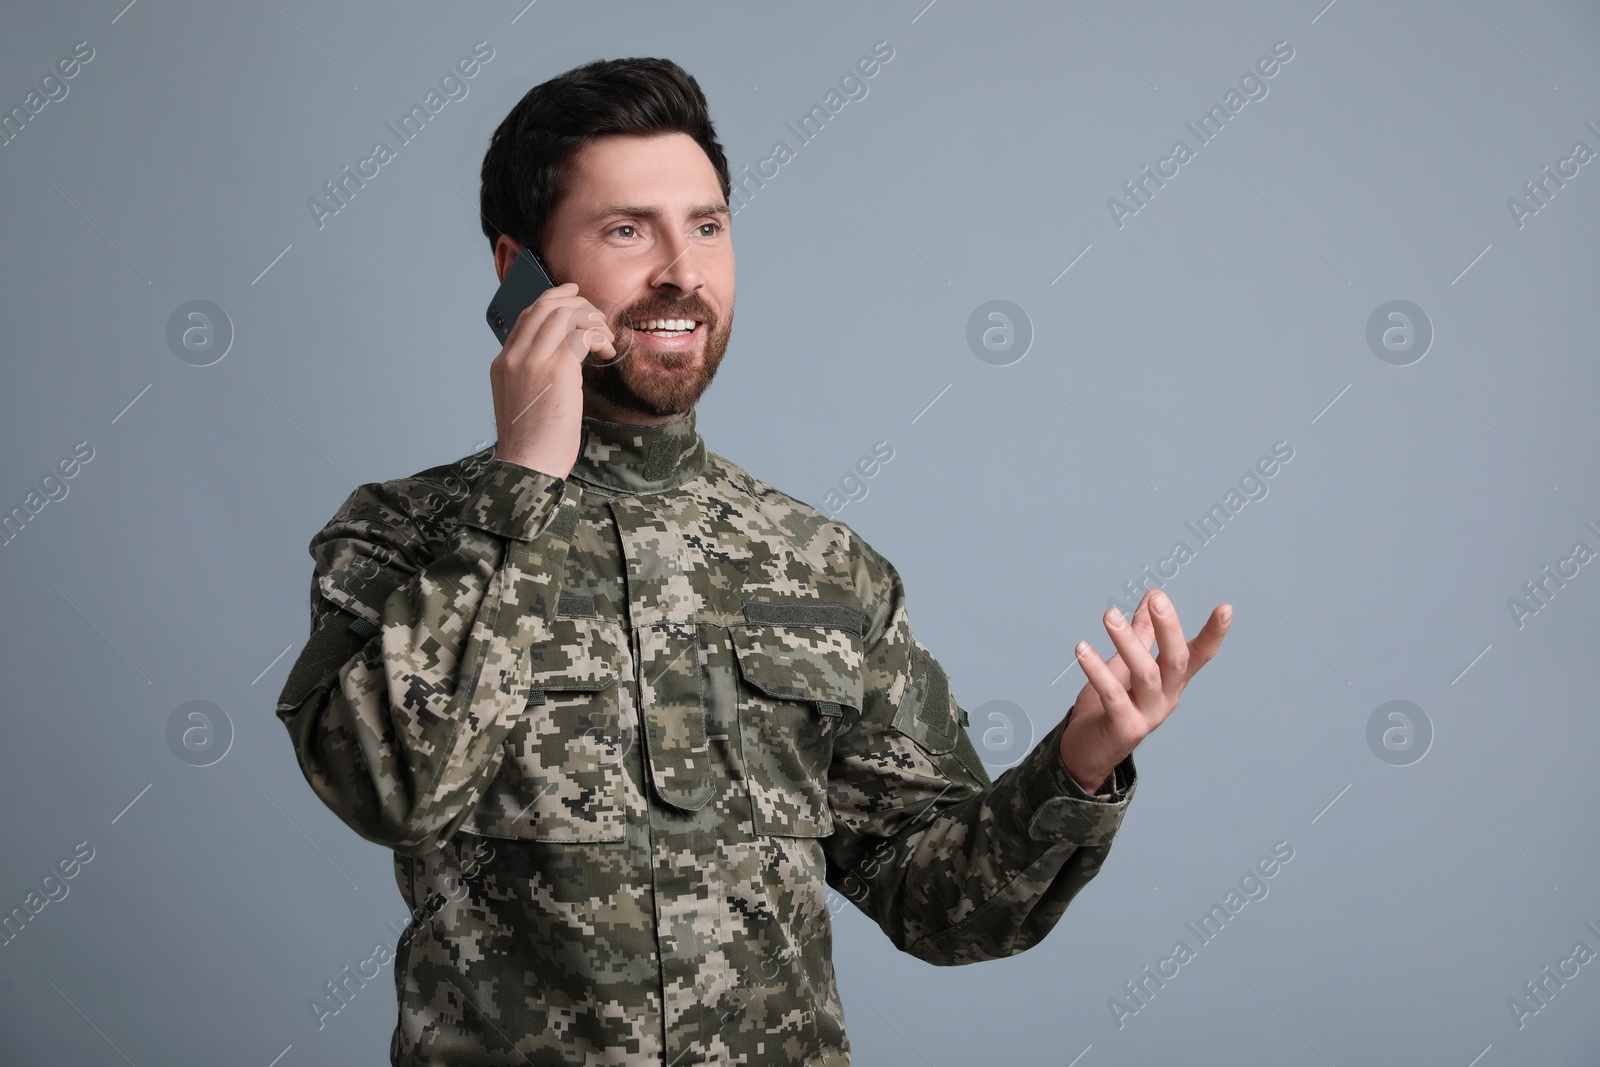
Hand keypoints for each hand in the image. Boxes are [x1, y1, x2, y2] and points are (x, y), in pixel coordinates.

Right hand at [489, 282, 617, 479]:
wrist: (528, 465)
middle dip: (577, 304)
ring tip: (605, 340)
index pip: (526, 315)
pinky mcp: (556, 371)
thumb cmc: (532, 441)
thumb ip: (533, 374)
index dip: (552, 298)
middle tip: (598, 315)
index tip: (573, 294)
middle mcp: (514, 357)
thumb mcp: (523, 400)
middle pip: (545, 307)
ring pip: (564, 315)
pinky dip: (598, 336)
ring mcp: (532, 362)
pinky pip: (581, 335)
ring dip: (591, 320)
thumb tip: (562, 357)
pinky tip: (606, 351)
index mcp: (503, 363)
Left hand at [1059, 589, 1231, 792]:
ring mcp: (1148, 715)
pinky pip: (1113, 695)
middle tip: (1158, 599)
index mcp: (1171, 682)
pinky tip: (1082, 649)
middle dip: (1169, 629)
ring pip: (1146, 674)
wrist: (1087, 753)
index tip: (1226, 608)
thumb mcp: (1127, 666)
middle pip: (1176, 661)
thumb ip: (1142, 633)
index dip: (1213, 634)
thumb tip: (1153, 596)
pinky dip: (1097, 670)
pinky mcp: (1125, 728)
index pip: (1198, 655)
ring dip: (1128, 642)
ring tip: (1109, 615)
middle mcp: (1166, 698)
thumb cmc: (1109, 706)